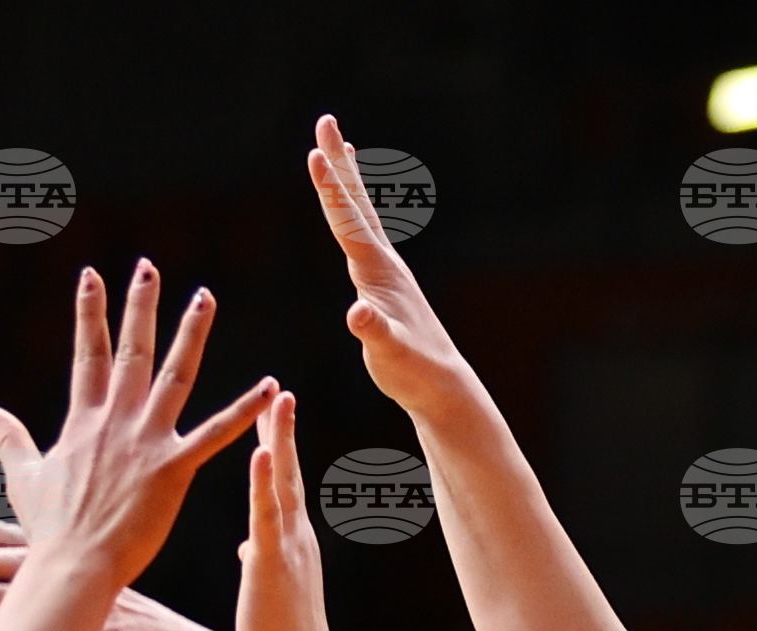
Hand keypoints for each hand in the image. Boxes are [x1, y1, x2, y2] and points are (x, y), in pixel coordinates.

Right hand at [0, 261, 272, 592]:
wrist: (73, 565)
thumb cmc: (49, 529)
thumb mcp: (24, 475)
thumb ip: (10, 437)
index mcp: (84, 420)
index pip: (89, 354)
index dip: (90, 313)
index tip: (92, 276)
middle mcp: (116, 421)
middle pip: (132, 351)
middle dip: (139, 306)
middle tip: (150, 267)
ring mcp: (146, 442)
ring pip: (175, 376)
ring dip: (191, 334)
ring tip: (205, 297)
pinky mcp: (173, 469)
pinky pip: (216, 434)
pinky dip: (244, 410)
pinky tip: (271, 386)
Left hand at [0, 511, 243, 630]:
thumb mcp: (126, 612)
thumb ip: (93, 603)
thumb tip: (68, 612)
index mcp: (95, 567)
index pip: (36, 538)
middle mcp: (92, 575)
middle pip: (27, 549)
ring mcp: (97, 602)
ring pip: (34, 580)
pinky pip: (55, 623)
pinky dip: (18, 615)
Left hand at [235, 392, 340, 630]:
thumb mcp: (267, 593)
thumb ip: (260, 564)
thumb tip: (249, 550)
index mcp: (291, 545)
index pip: (283, 488)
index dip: (280, 451)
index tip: (274, 419)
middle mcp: (295, 538)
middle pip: (288, 474)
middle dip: (283, 432)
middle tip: (280, 393)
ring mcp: (287, 547)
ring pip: (283, 483)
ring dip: (280, 440)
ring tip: (277, 400)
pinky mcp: (272, 562)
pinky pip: (267, 516)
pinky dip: (264, 482)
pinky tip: (261, 452)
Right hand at [308, 115, 475, 421]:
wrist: (441, 384)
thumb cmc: (413, 372)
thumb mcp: (389, 354)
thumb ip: (374, 332)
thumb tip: (358, 314)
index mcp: (378, 272)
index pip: (348, 221)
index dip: (330, 188)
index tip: (316, 151)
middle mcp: (383, 262)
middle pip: (356, 203)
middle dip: (339, 162)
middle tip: (325, 119)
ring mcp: (386, 271)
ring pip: (362, 214)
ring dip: (348, 180)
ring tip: (340, 147)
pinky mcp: (385, 285)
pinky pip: (365, 236)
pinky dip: (354, 214)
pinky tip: (351, 211)